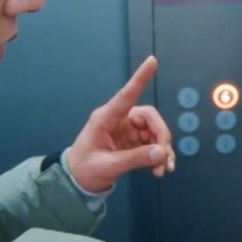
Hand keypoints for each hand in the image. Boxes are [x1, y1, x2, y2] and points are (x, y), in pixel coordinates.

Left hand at [64, 56, 176, 192]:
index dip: (140, 78)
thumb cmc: (86, 169)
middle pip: (149, 117)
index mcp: (106, 118)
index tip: (152, 60)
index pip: (127, 94)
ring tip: (163, 169)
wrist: (77, 180)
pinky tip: (160, 169)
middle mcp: (118, 120)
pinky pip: (152, 143)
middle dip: (161, 136)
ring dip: (162, 149)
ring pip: (154, 131)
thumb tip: (161, 152)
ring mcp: (126, 130)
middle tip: (164, 157)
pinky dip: (158, 155)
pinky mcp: (132, 142)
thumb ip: (134, 159)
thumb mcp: (108, 166)